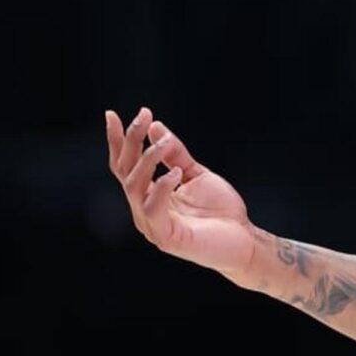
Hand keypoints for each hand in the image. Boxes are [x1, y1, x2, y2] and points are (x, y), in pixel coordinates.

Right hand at [106, 108, 257, 279]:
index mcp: (148, 195)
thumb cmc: (220, 211)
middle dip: (132, 141)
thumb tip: (155, 126)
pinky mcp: (166, 238)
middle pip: (126, 171)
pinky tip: (175, 173)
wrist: (244, 241)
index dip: (117, 141)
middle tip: (143, 116)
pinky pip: (153, 211)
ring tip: (165, 142)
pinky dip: (161, 188)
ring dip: (148, 160)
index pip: (124, 165)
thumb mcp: (196, 174)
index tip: (111, 114)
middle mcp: (143, 209)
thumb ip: (176, 155)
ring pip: (135, 188)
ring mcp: (152, 225)